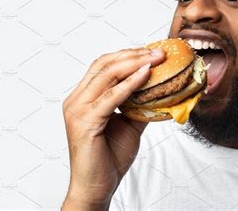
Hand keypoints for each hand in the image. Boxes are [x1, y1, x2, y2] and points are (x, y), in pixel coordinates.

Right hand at [61, 47, 165, 209]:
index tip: (152, 50)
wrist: (97, 187)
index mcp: (83, 97)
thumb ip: (140, 105)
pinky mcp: (85, 122)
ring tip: (156, 58)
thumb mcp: (130, 124)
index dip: (128, 54)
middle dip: (133, 54)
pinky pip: (111, 97)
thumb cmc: (109, 157)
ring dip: (134, 63)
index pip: (104, 65)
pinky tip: (146, 75)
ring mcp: (78, 110)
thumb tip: (161, 90)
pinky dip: (130, 83)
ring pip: (106, 75)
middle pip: (104, 64)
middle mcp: (76, 100)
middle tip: (158, 51)